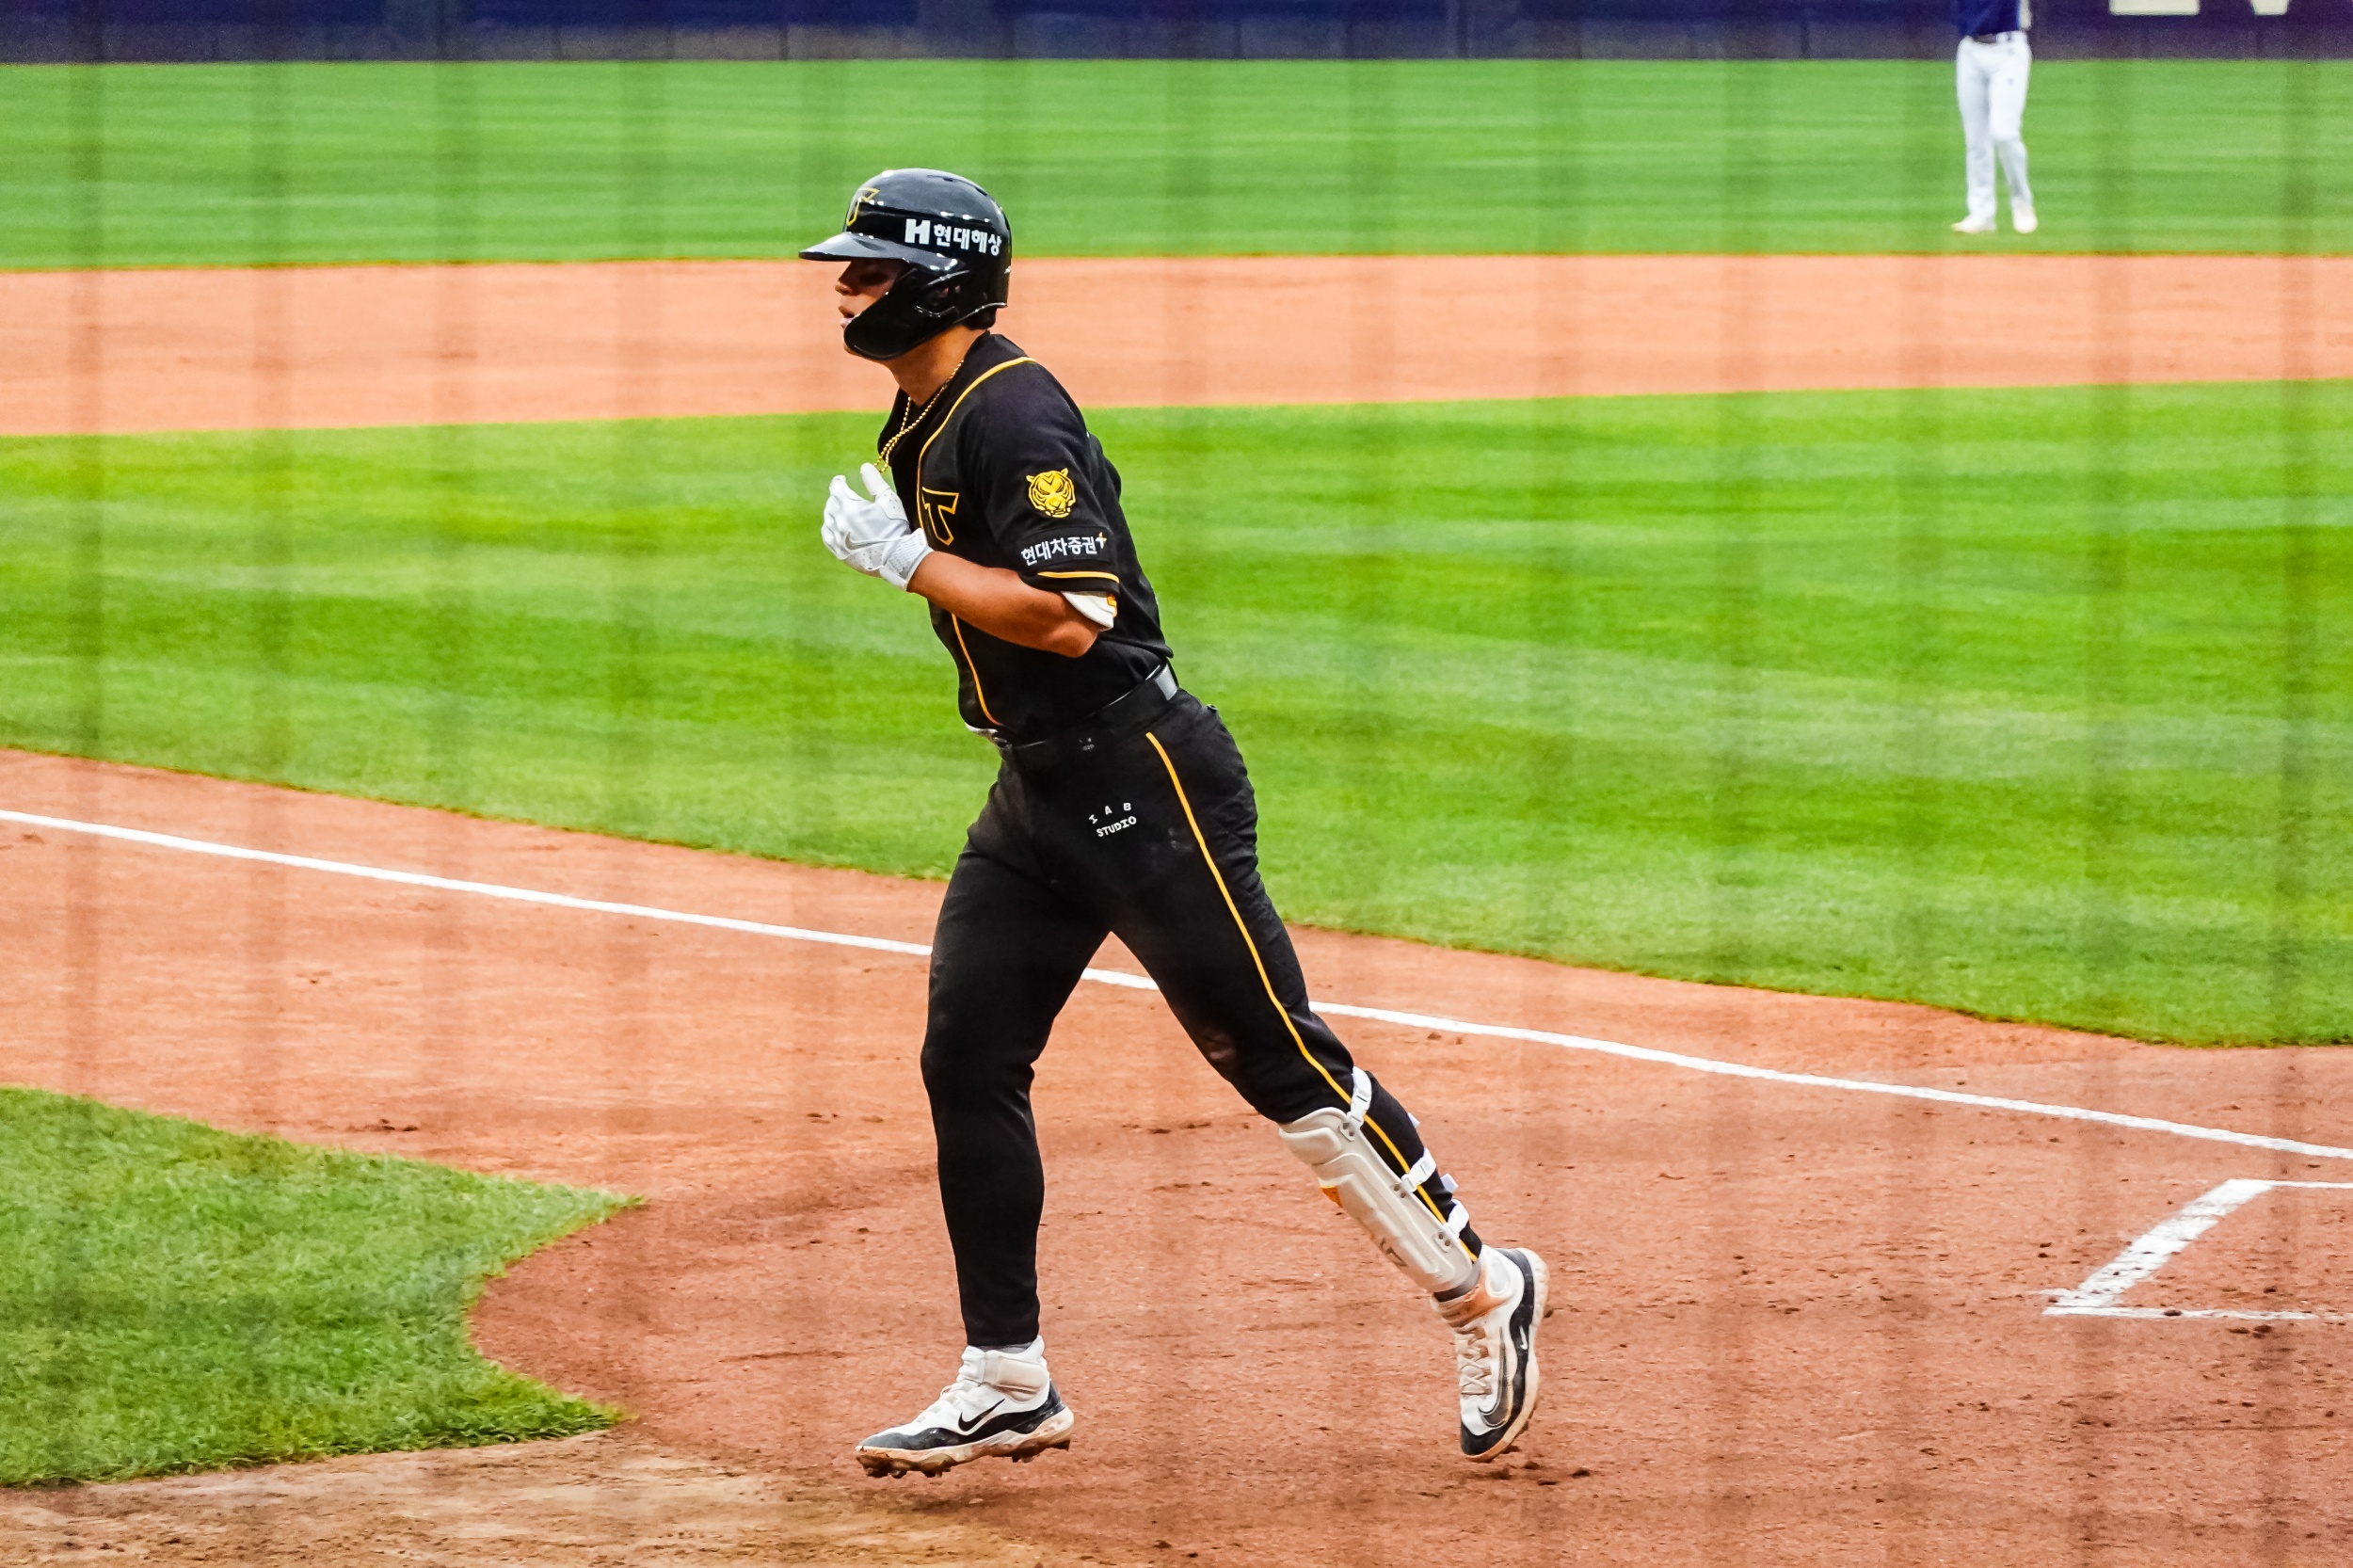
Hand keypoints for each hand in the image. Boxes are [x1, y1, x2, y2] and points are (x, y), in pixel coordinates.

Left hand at [821, 463, 931, 589]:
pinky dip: (830, 528)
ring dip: (833, 512)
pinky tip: (835, 526)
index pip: (836, 488)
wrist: (897, 558)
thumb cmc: (895, 528)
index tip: (842, 480)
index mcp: (850, 506)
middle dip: (837, 497)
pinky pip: (827, 535)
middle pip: (831, 503)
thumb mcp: (888, 501)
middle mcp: (840, 521)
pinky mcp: (839, 551)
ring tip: (842, 511)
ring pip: (828, 519)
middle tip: (845, 496)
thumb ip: (875, 482)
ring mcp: (837, 538)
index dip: (839, 481)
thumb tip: (864, 467)